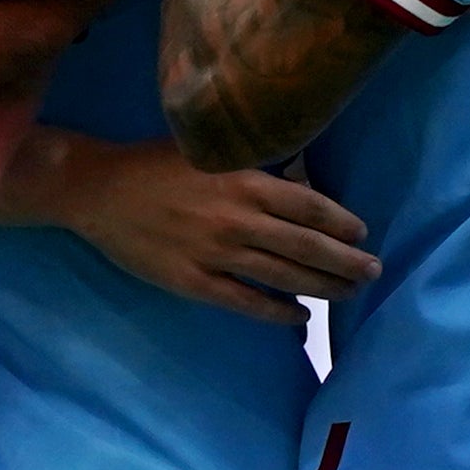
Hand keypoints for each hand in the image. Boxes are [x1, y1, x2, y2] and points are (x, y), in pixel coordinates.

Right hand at [40, 136, 379, 322]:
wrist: (98, 190)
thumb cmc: (155, 164)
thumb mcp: (209, 150)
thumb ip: (251, 165)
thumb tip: (298, 173)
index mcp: (244, 180)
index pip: (309, 205)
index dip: (340, 223)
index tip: (361, 234)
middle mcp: (237, 218)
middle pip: (306, 246)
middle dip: (345, 262)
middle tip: (372, 271)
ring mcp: (215, 253)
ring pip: (283, 276)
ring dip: (322, 288)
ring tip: (348, 294)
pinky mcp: (194, 281)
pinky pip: (246, 302)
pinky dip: (277, 313)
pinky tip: (299, 319)